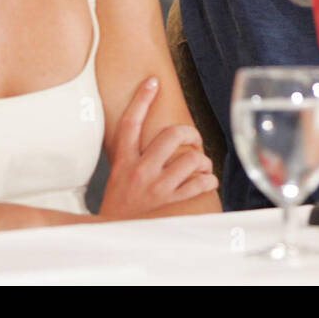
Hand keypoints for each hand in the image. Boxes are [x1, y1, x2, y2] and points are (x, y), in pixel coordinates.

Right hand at [100, 77, 217, 218]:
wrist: (110, 234)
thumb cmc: (118, 203)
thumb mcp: (118, 174)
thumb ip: (132, 155)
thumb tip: (153, 137)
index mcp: (124, 160)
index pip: (131, 123)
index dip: (142, 99)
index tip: (153, 82)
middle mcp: (140, 170)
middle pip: (171, 135)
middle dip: (189, 133)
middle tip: (193, 139)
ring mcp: (155, 187)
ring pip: (190, 159)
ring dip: (202, 160)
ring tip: (202, 164)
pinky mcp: (168, 203)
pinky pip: (197, 185)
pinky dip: (208, 180)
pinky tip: (208, 180)